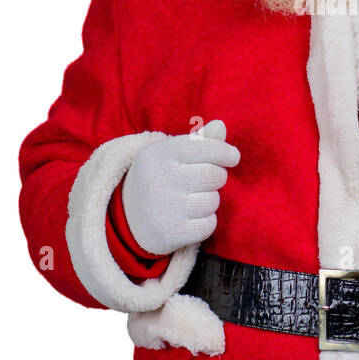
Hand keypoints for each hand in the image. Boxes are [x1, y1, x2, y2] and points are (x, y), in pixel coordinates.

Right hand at [121, 119, 240, 254]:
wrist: (125, 216)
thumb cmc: (158, 177)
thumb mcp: (169, 154)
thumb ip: (198, 140)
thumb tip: (221, 125)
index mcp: (158, 154)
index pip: (204, 147)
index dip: (224, 151)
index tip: (233, 157)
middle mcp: (159, 179)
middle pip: (214, 175)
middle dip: (216, 177)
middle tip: (203, 181)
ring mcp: (164, 208)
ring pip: (213, 201)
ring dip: (209, 201)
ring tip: (191, 200)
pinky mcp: (170, 233)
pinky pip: (208, 225)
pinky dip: (205, 222)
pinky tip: (190, 218)